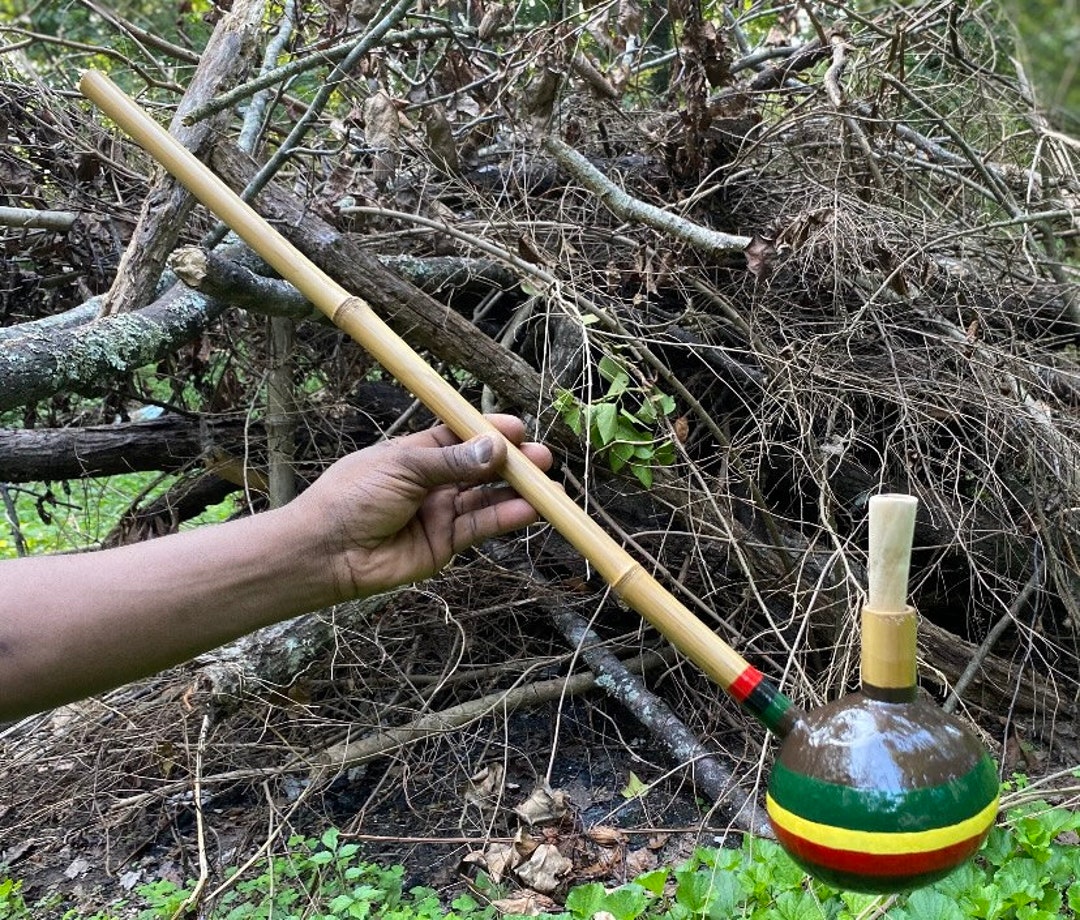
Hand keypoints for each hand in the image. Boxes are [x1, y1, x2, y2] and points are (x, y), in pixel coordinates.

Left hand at [294, 415, 552, 599]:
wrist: (327, 551)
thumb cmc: (352, 497)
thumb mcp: (403, 466)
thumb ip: (452, 461)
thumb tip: (496, 448)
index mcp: (415, 453)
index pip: (460, 437)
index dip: (490, 433)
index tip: (519, 429)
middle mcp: (431, 482)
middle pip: (480, 468)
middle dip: (512, 463)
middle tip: (542, 458)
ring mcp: (439, 513)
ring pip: (486, 498)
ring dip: (516, 491)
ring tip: (547, 485)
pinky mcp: (445, 544)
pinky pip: (481, 526)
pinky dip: (506, 517)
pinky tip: (530, 509)